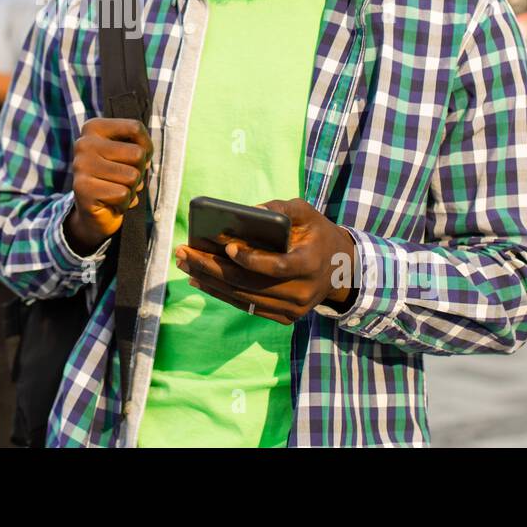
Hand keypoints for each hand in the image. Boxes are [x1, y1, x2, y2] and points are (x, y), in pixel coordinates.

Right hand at [67, 117, 152, 253]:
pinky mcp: (82, 189)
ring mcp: (81, 166)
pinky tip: (112, 202)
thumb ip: (139, 146)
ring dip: (132, 189)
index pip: (135, 127)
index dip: (147, 147)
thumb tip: (144, 157)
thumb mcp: (128, 154)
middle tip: (124, 179)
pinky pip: (122, 194)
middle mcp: (84, 144)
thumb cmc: (117, 177)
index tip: (138, 159)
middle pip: (137, 154)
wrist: (95, 211)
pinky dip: (124, 203)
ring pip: (132, 176)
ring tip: (117, 191)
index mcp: (93, 128)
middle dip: (139, 171)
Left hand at [175, 197, 355, 325]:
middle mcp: (302, 292)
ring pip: (243, 297)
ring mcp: (292, 309)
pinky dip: (221, 293)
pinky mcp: (284, 317)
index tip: (227, 247)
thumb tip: (249, 211)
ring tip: (184, 263)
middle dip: (211, 267)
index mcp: (310, 263)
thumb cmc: (318, 235)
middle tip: (184, 251)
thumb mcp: (307, 214)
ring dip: (209, 281)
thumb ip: (280, 209)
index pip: (278, 267)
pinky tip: (199, 279)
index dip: (252, 259)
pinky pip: (246, 306)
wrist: (342, 270)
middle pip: (250, 284)